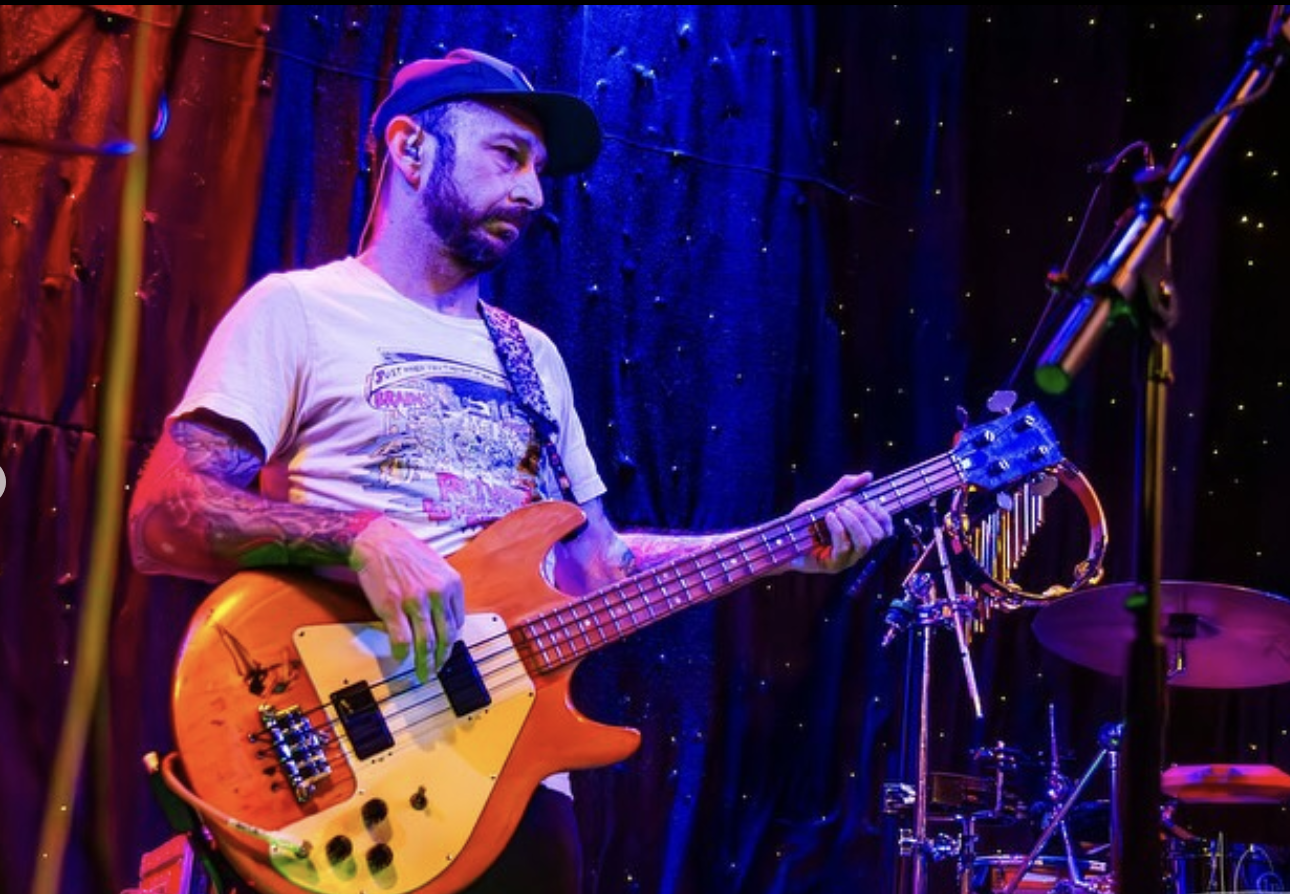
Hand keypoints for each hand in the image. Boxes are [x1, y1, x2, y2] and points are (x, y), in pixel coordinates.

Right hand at [349, 516, 464, 681]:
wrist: (377, 541)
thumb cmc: (405, 551)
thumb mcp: (436, 566)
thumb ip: (444, 590)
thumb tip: (447, 617)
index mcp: (452, 583)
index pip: (457, 622)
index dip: (451, 641)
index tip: (445, 649)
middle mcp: (437, 593)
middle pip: (445, 636)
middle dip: (441, 658)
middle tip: (437, 670)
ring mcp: (415, 601)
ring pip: (426, 643)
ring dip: (426, 663)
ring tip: (423, 674)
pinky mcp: (392, 607)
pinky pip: (402, 639)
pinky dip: (402, 654)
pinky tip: (401, 659)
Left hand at [790, 472, 892, 573]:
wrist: (781, 541)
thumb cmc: (804, 523)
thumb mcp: (824, 501)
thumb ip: (845, 488)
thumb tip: (868, 475)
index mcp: (860, 535)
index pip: (886, 529)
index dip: (882, 514)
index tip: (867, 501)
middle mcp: (857, 549)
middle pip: (878, 535)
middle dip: (864, 515)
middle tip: (845, 504)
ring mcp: (847, 559)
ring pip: (865, 543)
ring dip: (854, 522)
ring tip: (836, 510)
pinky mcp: (833, 565)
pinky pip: (844, 547)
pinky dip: (838, 528)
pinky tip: (828, 517)